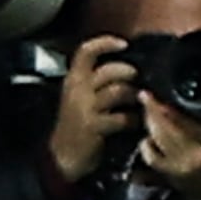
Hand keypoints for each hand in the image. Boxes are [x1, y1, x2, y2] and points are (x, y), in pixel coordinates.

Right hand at [43, 36, 139, 184]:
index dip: (105, 43)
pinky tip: (135, 122)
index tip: (123, 43)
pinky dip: (133, 119)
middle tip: (139, 81)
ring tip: (140, 102)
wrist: (60, 156)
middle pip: (109, 70)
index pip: (85, 52)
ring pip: (118, 90)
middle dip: (131, 73)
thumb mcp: (81, 96)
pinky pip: (122, 117)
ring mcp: (84, 109)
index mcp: (74, 80)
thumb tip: (132, 66)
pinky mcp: (93, 126)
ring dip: (135, 95)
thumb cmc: (77, 124)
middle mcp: (77, 90)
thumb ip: (98, 81)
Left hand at [139, 84, 200, 199]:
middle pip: (166, 130)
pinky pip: (150, 157)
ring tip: (146, 109)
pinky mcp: (167, 173)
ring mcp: (178, 166)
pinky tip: (147, 135)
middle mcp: (194, 155)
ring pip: (157, 141)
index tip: (157, 94)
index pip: (186, 123)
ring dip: (149, 124)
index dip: (168, 109)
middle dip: (153, 112)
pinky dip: (146, 145)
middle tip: (145, 96)